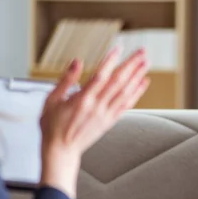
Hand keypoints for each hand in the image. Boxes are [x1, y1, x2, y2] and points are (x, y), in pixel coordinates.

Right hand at [39, 47, 149, 197]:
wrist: (61, 150)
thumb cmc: (53, 126)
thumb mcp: (51, 99)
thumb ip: (66, 79)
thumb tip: (77, 62)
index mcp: (82, 100)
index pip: (100, 76)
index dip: (111, 61)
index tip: (119, 48)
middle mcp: (97, 107)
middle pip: (118, 82)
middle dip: (131, 65)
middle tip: (141, 52)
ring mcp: (105, 114)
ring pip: (125, 92)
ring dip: (137, 76)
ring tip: (146, 63)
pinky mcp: (110, 121)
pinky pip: (127, 105)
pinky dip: (136, 93)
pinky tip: (143, 83)